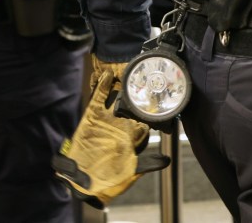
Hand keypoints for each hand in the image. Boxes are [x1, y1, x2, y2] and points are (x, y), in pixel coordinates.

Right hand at [51, 63, 170, 207]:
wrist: (84, 181)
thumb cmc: (110, 179)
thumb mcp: (132, 171)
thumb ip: (147, 163)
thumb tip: (167, 159)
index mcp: (132, 137)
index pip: (145, 119)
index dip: (152, 109)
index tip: (161, 98)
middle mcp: (120, 125)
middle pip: (130, 105)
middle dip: (137, 93)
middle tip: (144, 78)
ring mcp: (105, 120)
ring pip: (115, 98)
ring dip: (120, 86)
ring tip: (127, 71)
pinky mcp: (91, 117)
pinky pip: (97, 99)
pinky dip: (102, 87)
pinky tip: (108, 76)